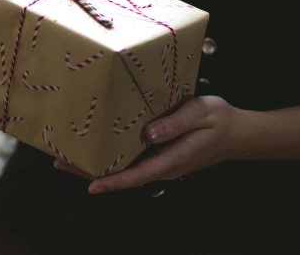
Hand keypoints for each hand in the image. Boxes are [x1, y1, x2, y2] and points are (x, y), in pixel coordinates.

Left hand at [55, 96, 244, 192]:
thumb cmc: (219, 120)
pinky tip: (98, 147)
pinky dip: (113, 156)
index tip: (91, 185)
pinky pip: (133, 160)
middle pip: (124, 175)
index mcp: (172, 159)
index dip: (114, 181)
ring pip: (126, 168)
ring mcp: (161, 162)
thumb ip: (175, 124)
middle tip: (61, 163)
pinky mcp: (160, 155)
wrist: (237, 133)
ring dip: (98, 165)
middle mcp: (163, 166)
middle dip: (92, 172)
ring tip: (69, 156)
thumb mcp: (200, 113)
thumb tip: (149, 134)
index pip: (138, 175)